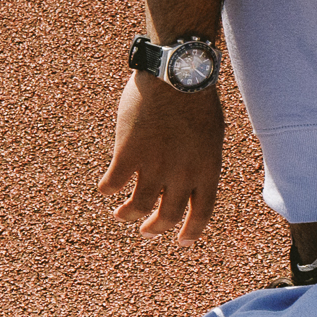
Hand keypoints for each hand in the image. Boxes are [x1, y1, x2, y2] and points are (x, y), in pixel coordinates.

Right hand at [99, 65, 222, 240]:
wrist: (176, 75)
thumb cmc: (196, 97)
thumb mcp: (211, 133)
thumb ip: (201, 157)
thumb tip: (190, 173)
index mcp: (207, 169)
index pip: (202, 212)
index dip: (191, 230)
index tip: (182, 241)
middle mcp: (182, 174)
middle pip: (168, 215)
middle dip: (156, 229)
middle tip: (146, 231)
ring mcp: (154, 166)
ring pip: (138, 205)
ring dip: (128, 214)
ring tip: (121, 215)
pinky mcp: (128, 154)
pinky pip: (113, 183)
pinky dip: (108, 189)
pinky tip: (105, 188)